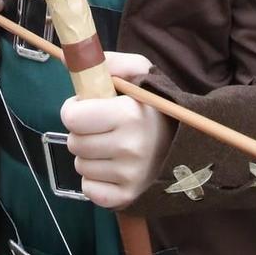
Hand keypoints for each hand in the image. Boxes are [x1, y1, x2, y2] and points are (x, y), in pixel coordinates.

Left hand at [62, 51, 172, 209]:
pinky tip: (113, 168)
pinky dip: (95, 180)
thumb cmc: (155, 106)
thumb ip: (107, 62)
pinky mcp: (127, 197)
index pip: (72, 117)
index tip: (88, 107)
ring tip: (112, 146)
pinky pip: (89, 189)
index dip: (75, 109)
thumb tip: (66, 57)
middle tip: (103, 128)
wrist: (189, 142)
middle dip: (83, 132)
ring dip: (90, 156)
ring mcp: (130, 176)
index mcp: (129, 115)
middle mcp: (130, 148)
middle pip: (73, 143)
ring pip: (80, 166)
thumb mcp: (139, 72)